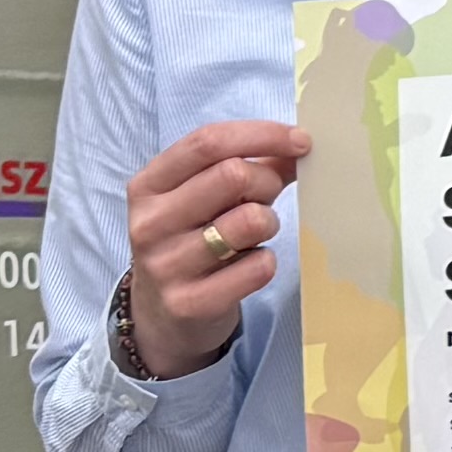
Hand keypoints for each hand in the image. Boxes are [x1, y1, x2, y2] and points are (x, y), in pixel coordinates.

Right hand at [119, 121, 302, 378]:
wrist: (163, 316)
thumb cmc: (194, 239)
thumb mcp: (206, 197)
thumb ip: (248, 166)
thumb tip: (298, 146)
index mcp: (149, 186)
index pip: (207, 142)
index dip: (262, 134)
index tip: (302, 141)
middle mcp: (150, 223)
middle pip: (232, 175)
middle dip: (267, 182)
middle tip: (269, 198)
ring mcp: (165, 265)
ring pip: (249, 220)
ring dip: (269, 222)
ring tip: (256, 234)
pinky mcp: (189, 302)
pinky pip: (258, 267)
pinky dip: (267, 262)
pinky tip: (250, 266)